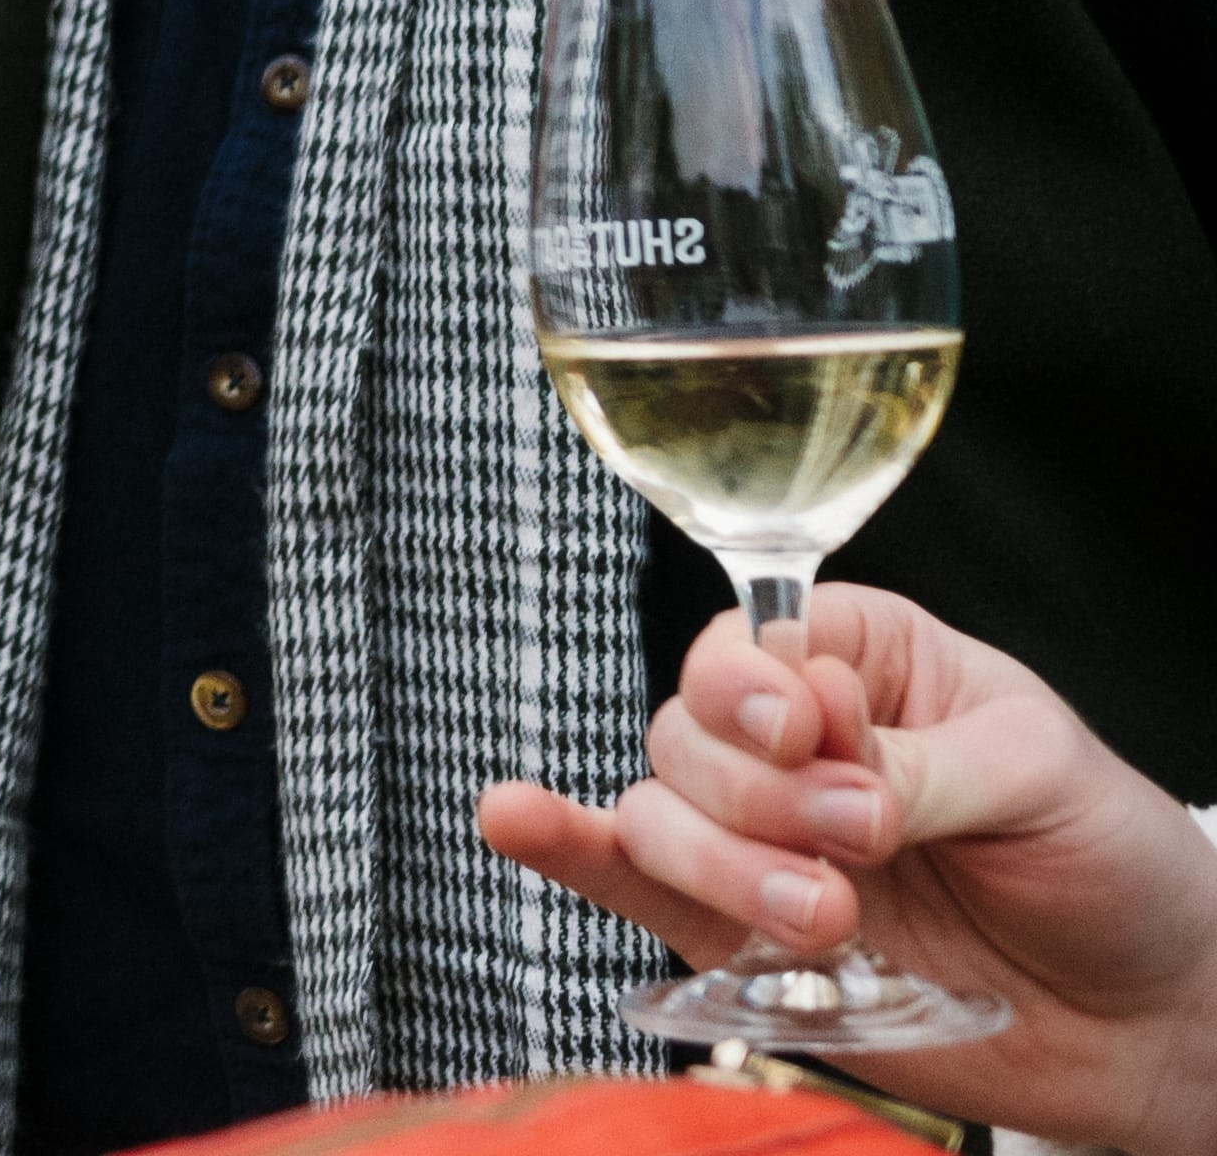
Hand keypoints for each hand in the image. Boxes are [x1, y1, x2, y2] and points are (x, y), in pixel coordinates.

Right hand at [476, 593, 1216, 1155]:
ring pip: (656, 818)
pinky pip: (629, 886)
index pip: (752, 647)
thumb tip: (831, 776)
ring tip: (832, 917)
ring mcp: (760, 841)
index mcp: (865, 665)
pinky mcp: (742, 936)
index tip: (819, 735)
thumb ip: (922, 764)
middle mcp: (793, 746)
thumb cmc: (1113, 862)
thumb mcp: (1043, 773)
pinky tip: (517, 818)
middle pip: (685, 735)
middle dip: (765, 798)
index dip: (760, 693)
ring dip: (726, 866)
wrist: (1147, 1018)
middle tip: (870, 841)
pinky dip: (567, 852)